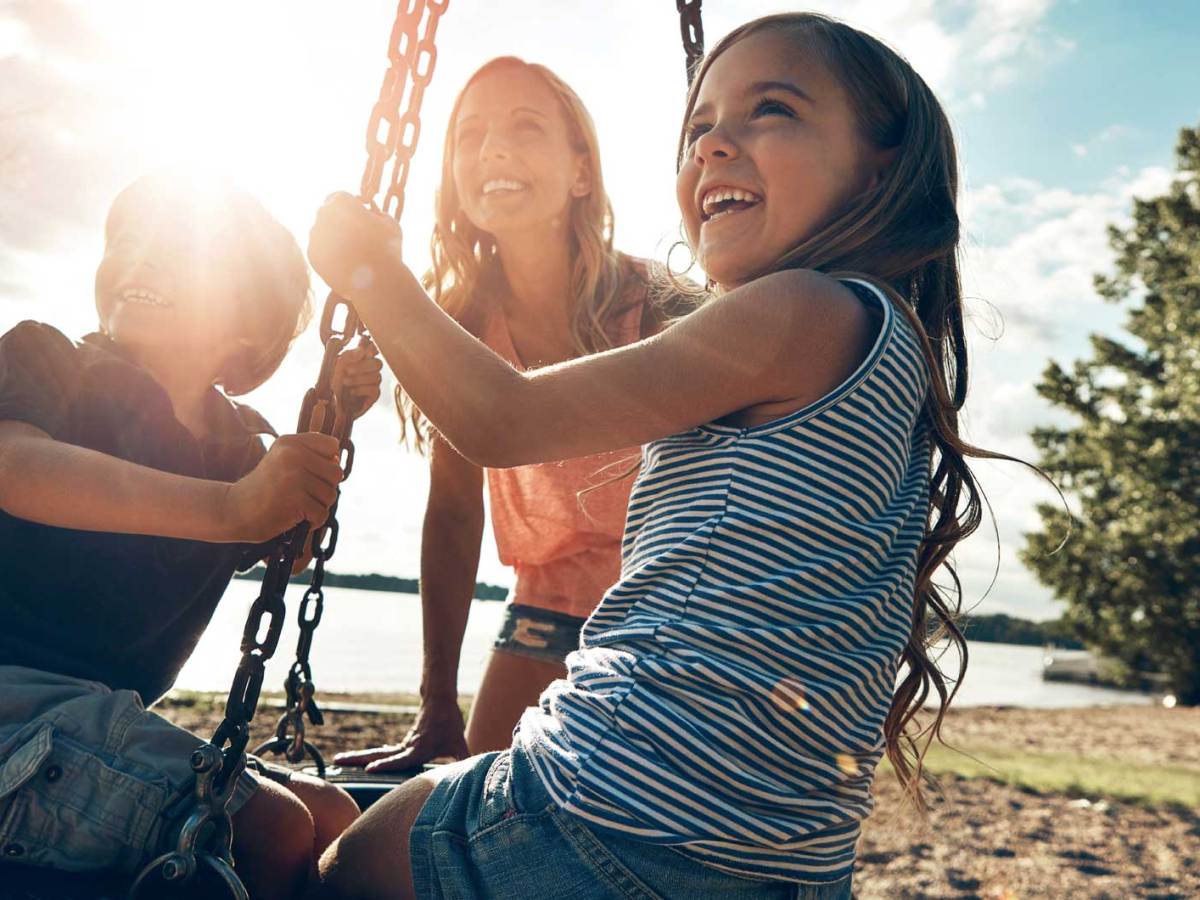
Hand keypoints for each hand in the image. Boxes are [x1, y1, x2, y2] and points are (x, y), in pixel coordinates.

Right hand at [223, 432, 342, 543]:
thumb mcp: (282, 461)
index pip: (331, 445)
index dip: (327, 462)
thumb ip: (309, 457)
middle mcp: (293, 455)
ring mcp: (294, 477)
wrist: (233, 510)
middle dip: (324, 488)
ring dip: (317, 506)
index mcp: (290, 442)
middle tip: (302, 495)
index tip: (310, 473)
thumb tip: (338, 460)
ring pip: (331, 495)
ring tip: (296, 506)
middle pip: (336, 472)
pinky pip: (322, 514)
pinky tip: (296, 518)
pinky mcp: (295, 499)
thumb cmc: (263, 488)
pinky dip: (312, 522)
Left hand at [308, 191, 403, 299]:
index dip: (351, 205)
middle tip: (356, 233)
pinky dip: (330, 254)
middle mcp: (323, 215)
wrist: (377, 281)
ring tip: (353, 252)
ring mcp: (315, 236)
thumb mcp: (390, 224)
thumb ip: (378, 214)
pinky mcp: (313, 255)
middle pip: (328, 213)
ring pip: (323, 232)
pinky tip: (346, 262)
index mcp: (341, 202)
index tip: (360, 215)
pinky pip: (320, 250)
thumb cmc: (387, 250)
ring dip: (334, 238)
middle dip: (340, 220)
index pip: (340, 197)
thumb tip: (371, 213)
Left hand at [332, 341, 382, 419]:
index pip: (373, 348)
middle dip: (362, 367)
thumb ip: (348, 356)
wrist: (330, 405)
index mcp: (361, 358)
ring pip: (377, 377)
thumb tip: (362, 350)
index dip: (371, 348)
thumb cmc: (332, 384)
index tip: (362, 351)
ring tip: (345, 383)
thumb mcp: (336, 367)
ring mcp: (373, 382)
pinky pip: (375, 389)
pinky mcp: (374, 395)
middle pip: (378, 363)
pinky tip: (352, 392)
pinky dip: (361, 389)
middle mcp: (370, 369)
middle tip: (347, 370)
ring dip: (358, 379)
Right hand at [333, 697, 467, 772]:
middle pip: (378, 755)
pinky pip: (383, 753)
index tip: (371, 769)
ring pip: (376, 752)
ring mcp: (402, 746)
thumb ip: (464, 758)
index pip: (400, 759)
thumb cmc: (449, 722)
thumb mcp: (459, 742)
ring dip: (357, 757)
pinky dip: (369, 757)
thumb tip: (477, 773)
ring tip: (338, 760)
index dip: (386, 765)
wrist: (439, 700)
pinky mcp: (402, 745)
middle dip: (358, 760)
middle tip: (337, 761)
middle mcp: (406, 748)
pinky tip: (361, 763)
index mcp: (419, 749)